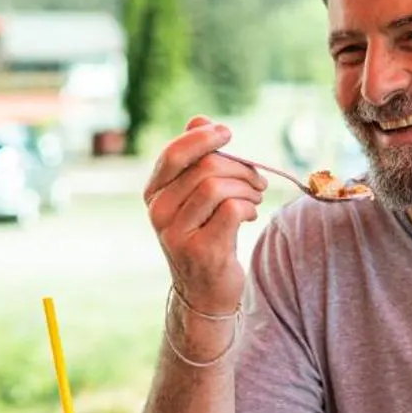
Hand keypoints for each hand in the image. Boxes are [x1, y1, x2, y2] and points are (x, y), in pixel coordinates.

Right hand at [143, 116, 264, 314]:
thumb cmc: (206, 236)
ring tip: (255, 198)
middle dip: (239, 168)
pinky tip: (250, 216)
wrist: (206, 293)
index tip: (227, 133)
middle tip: (257, 180)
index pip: (174, 154)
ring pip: (218, 186)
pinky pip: (231, 210)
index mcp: (154, 194)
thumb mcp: (195, 198)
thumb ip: (196, 160)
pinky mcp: (201, 251)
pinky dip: (247, 207)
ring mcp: (177, 234)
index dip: (202, 138)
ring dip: (247, 188)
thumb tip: (199, 120)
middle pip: (204, 168)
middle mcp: (159, 213)